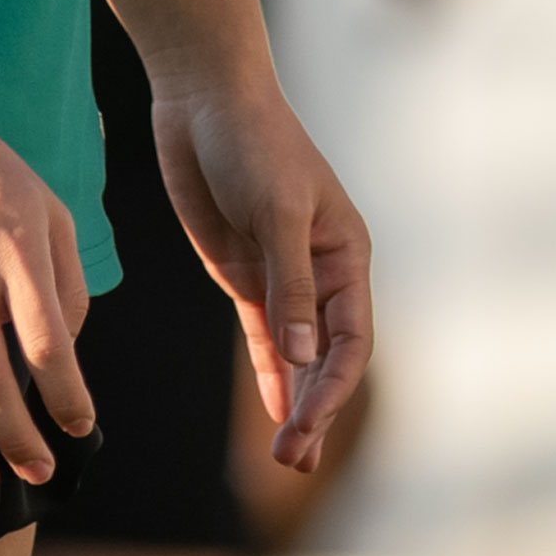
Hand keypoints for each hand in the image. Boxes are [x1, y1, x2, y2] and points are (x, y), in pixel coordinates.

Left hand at [152, 79, 371, 470]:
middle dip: (316, 409)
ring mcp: (280, 273)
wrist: (204, 96)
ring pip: (297, 353)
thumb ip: (289, 283)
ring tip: (286, 456)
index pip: (351, 336)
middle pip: (327, 356)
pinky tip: (275, 411)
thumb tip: (305, 356)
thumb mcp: (276, 209)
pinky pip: (264, 335)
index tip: (311, 422)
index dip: (335, 386)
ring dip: (295, 402)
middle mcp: (319, 270)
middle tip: (290, 459)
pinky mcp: (243, 271)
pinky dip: (271, 373)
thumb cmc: (252, 139)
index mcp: (345, 253)